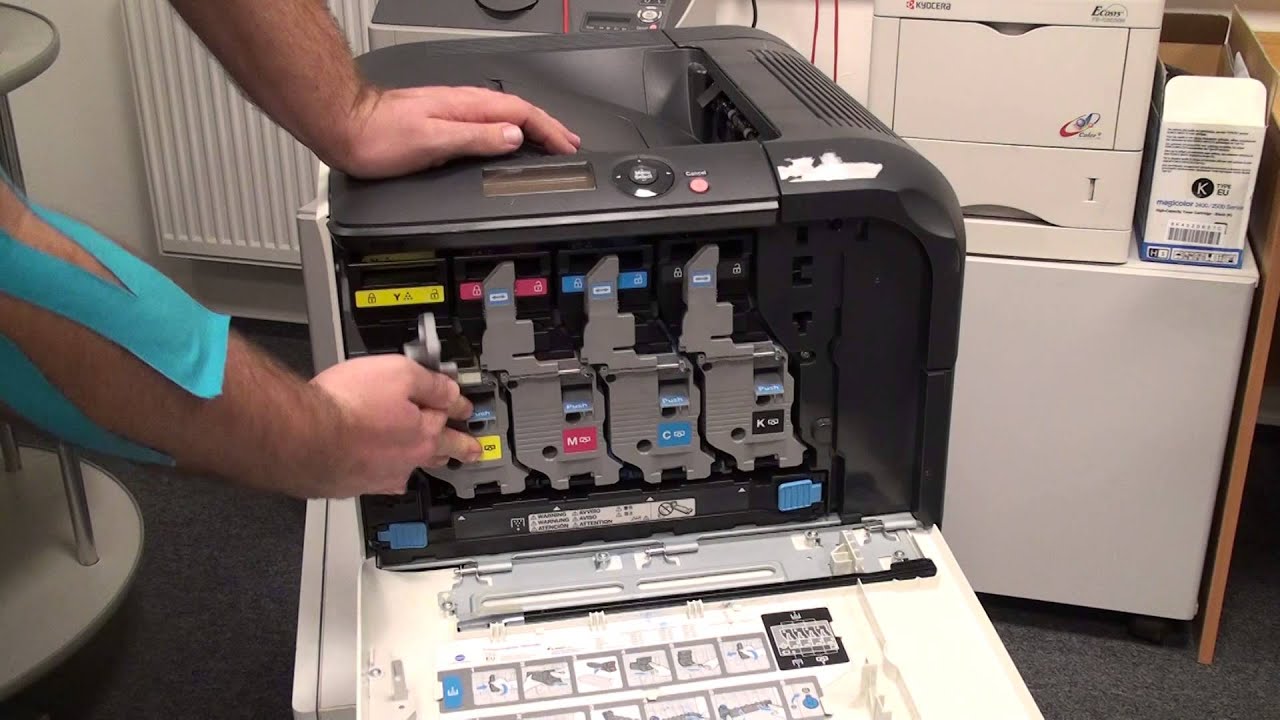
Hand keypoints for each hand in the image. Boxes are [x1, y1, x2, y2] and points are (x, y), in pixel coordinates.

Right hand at [310, 355, 480, 495]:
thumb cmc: (345, 405)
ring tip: (435, 460)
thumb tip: (449, 388)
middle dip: (459, 447)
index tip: (465, 407)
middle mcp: (407, 459)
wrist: (303, 437)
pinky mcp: (354, 484)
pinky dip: (385, 472)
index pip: (451, 415)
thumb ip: (428, 382)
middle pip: (440, 450)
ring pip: (411, 468)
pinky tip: (381, 471)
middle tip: (472, 451)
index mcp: (424, 432)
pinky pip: (379, 479)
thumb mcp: (398, 373)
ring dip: (425, 461)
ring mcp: (381, 476)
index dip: (460, 405)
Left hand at [343, 86, 581, 177]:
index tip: (566, 146)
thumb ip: (475, 138)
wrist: (346, 127)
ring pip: (504, 117)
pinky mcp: (442, 122)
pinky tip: (508, 140)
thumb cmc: (379, 137)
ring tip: (548, 140)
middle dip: (547, 127)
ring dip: (530, 129)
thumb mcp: (433, 141)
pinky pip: (488, 124)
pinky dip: (507, 132)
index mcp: (466, 106)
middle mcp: (461, 105)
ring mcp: (452, 112)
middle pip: (516, 112)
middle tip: (569, 142)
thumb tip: (513, 137)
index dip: (548, 130)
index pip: (520, 114)